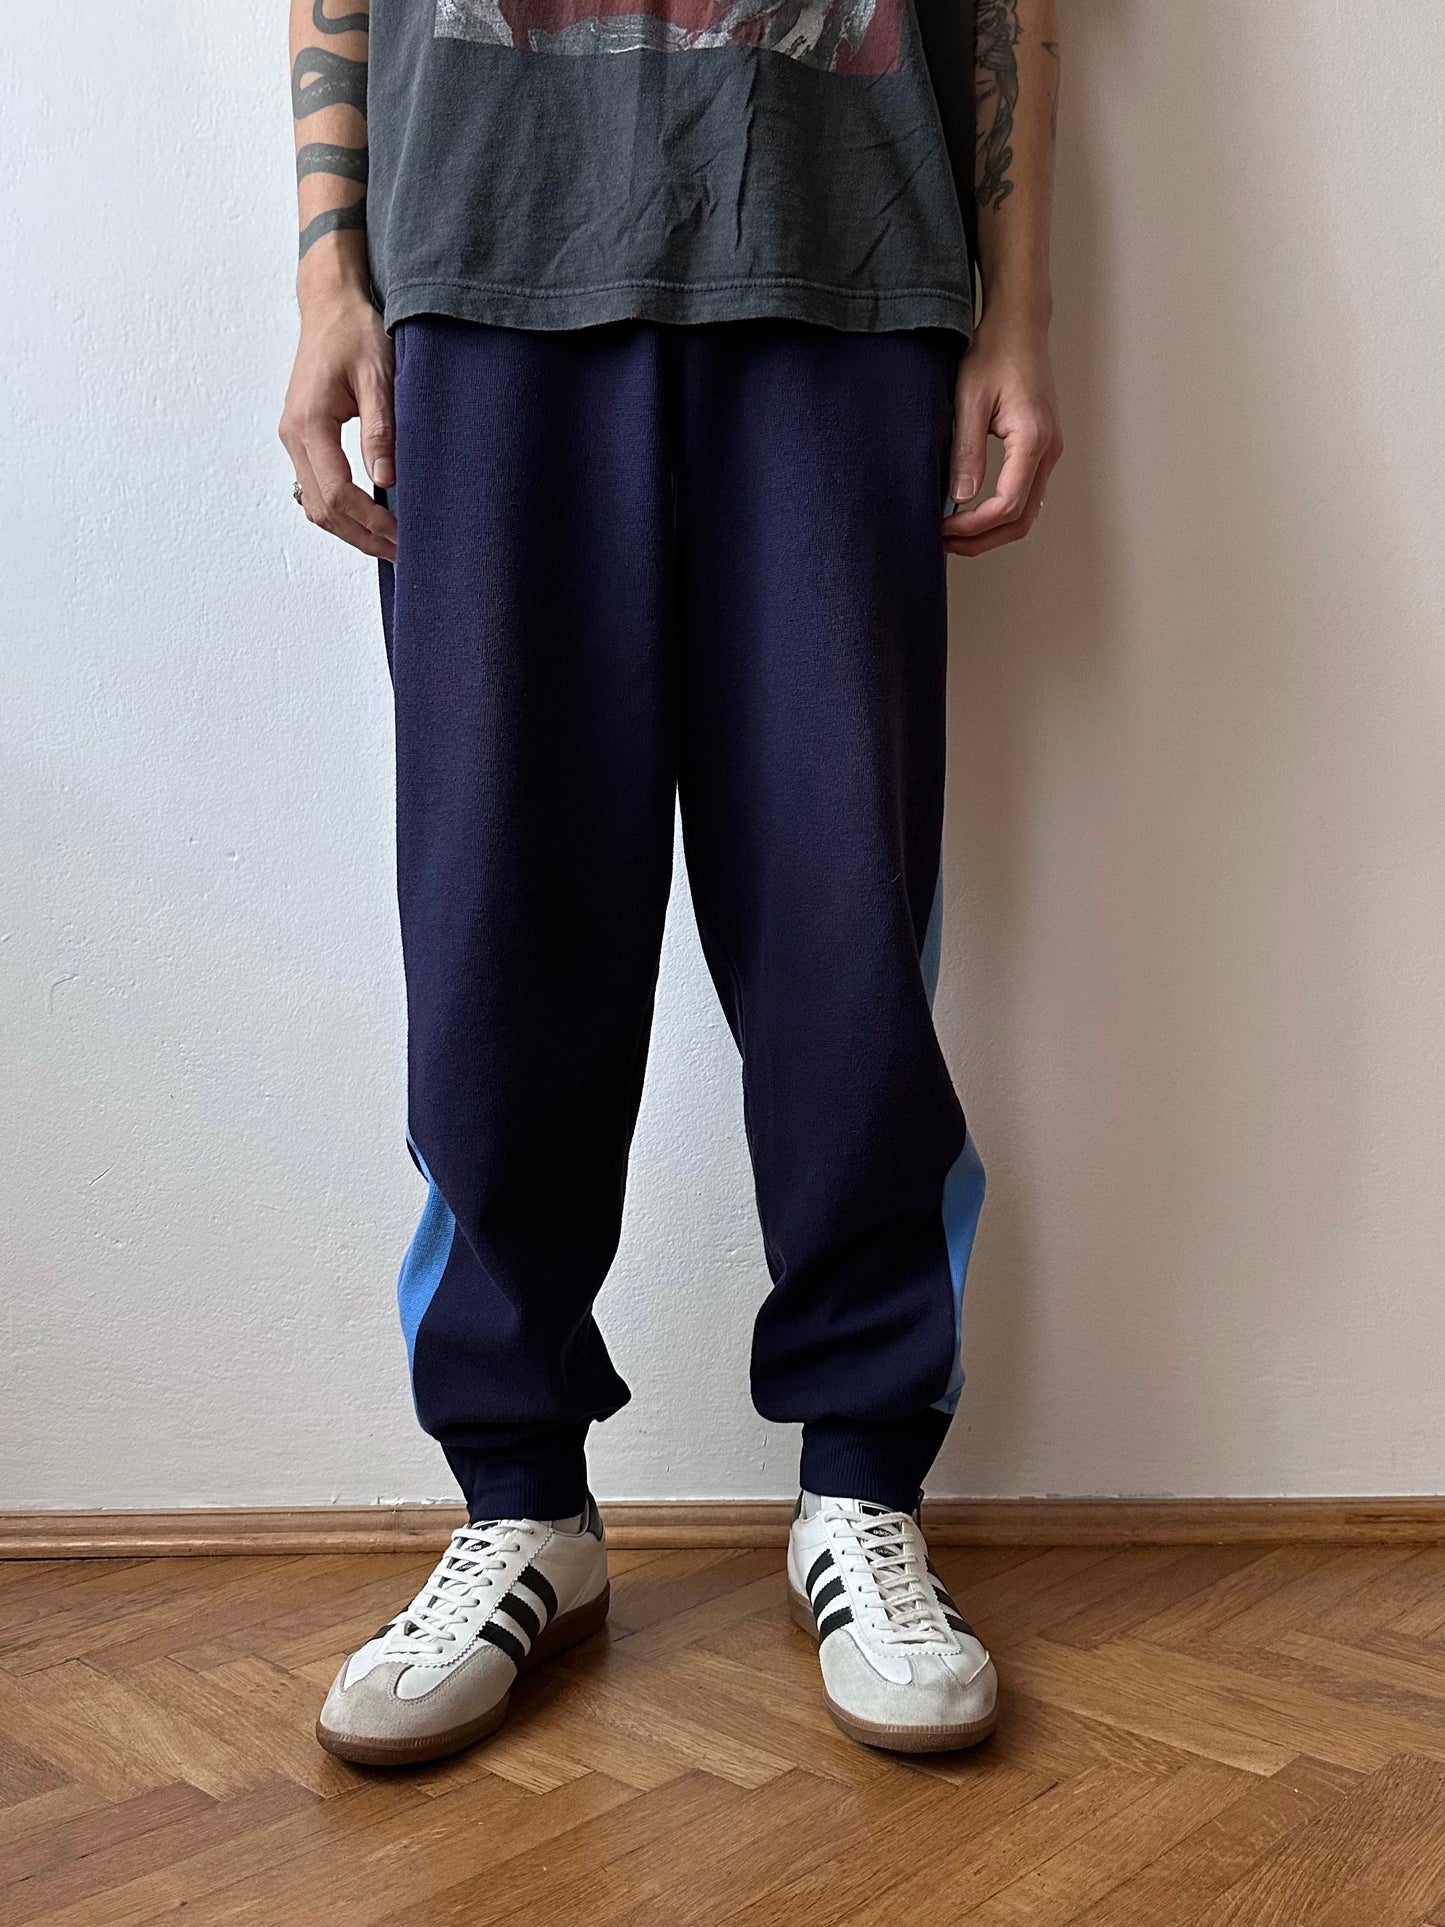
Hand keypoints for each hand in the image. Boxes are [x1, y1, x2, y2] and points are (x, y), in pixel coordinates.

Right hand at [279, 281, 397, 561]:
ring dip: (350, 529)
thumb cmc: (354, 332)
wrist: (329, 305)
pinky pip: (315, 488)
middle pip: (322, 509)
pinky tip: (370, 518)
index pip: (338, 492)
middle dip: (361, 537)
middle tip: (401, 553)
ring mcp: (293, 439)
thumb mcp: (378, 377)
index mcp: (309, 423)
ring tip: (389, 543)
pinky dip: (341, 511)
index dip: (371, 522)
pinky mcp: (301, 438)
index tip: (402, 536)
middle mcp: (293, 436)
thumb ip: (381, 430)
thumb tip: (387, 480)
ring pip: (315, 504)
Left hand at [943, 310, 1062, 557]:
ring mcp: (1049, 453)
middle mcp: (1049, 451)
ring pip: (1027, 514)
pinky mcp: (1041, 450)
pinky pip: (1026, 496)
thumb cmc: (995, 354)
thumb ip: (966, 451)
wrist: (1019, 327)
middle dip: (981, 539)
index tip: (941, 527)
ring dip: (991, 532)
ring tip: (953, 533)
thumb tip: (960, 498)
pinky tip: (971, 513)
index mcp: (1033, 439)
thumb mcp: (970, 400)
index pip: (1007, 505)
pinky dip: (1000, 515)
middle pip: (1021, 520)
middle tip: (943, 542)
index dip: (972, 526)